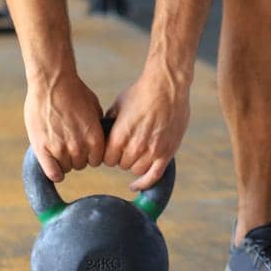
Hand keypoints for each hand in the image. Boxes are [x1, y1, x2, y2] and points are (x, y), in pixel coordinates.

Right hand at [24, 74, 105, 182]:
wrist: (52, 83)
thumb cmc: (74, 91)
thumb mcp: (94, 108)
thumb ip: (96, 127)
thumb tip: (99, 137)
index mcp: (94, 138)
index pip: (97, 160)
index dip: (90, 154)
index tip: (85, 147)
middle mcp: (79, 147)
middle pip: (81, 164)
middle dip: (77, 155)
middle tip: (69, 142)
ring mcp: (60, 149)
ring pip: (66, 168)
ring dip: (63, 160)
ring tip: (59, 145)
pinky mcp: (43, 149)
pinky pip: (52, 173)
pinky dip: (54, 172)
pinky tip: (53, 165)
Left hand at [105, 67, 191, 191]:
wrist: (167, 85)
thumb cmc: (142, 92)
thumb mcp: (118, 106)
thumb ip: (110, 124)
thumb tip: (102, 133)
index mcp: (120, 136)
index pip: (107, 159)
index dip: (108, 154)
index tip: (112, 149)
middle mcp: (135, 147)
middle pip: (122, 165)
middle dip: (122, 157)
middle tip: (127, 146)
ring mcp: (152, 151)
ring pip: (137, 171)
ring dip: (135, 164)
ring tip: (138, 152)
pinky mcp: (167, 152)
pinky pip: (154, 176)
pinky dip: (145, 184)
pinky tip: (135, 185)